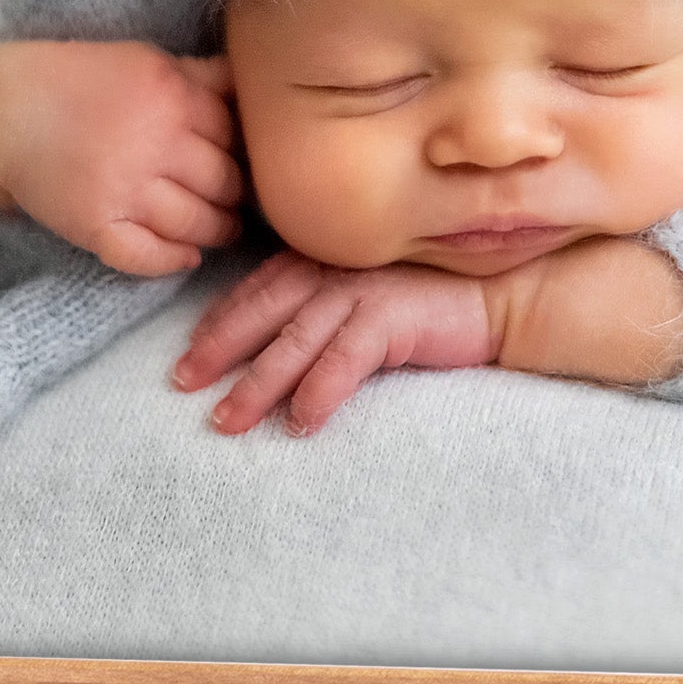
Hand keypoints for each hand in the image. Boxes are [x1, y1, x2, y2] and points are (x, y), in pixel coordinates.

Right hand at [0, 39, 242, 275]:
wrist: (8, 111)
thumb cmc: (83, 81)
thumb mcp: (149, 61)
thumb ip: (202, 77)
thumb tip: (254, 90)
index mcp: (173, 96)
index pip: (236, 136)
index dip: (247, 154)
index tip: (250, 165)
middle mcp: (155, 143)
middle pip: (225, 183)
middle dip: (237, 197)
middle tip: (239, 203)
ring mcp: (125, 188)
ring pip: (197, 224)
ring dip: (217, 233)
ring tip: (221, 231)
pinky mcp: (96, 225)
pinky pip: (149, 256)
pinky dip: (173, 261)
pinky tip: (186, 257)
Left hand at [175, 252, 500, 435]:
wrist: (499, 297)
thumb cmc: (430, 299)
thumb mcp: (366, 293)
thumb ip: (324, 302)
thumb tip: (276, 337)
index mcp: (325, 259)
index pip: (258, 288)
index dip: (219, 320)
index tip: (188, 353)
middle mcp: (337, 269)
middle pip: (263, 311)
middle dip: (218, 348)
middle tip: (182, 384)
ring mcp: (364, 291)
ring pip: (294, 340)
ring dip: (257, 383)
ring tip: (227, 420)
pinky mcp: (394, 318)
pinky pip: (346, 359)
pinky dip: (319, 392)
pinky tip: (299, 424)